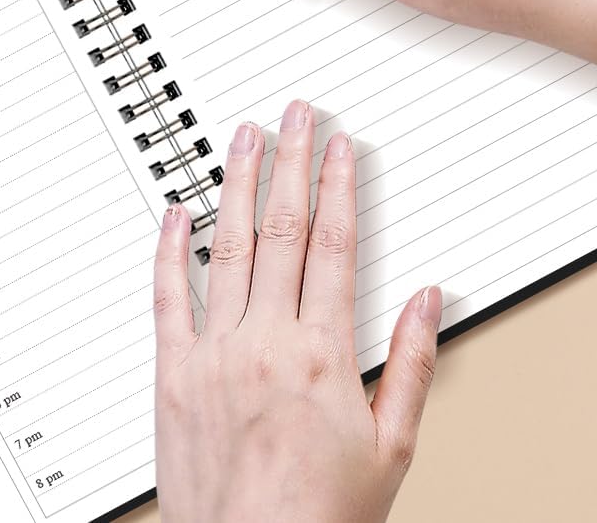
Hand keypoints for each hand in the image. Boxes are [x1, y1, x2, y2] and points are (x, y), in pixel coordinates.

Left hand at [154, 103, 439, 522]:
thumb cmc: (321, 518)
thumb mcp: (391, 448)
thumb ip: (412, 365)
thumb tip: (428, 299)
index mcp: (321, 354)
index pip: (333, 245)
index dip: (337, 186)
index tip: (340, 147)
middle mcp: (265, 341)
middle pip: (281, 228)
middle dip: (290, 163)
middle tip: (295, 115)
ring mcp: (214, 352)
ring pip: (227, 246)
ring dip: (236, 184)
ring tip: (243, 137)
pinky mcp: (173, 372)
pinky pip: (168, 296)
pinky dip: (170, 249)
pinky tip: (175, 211)